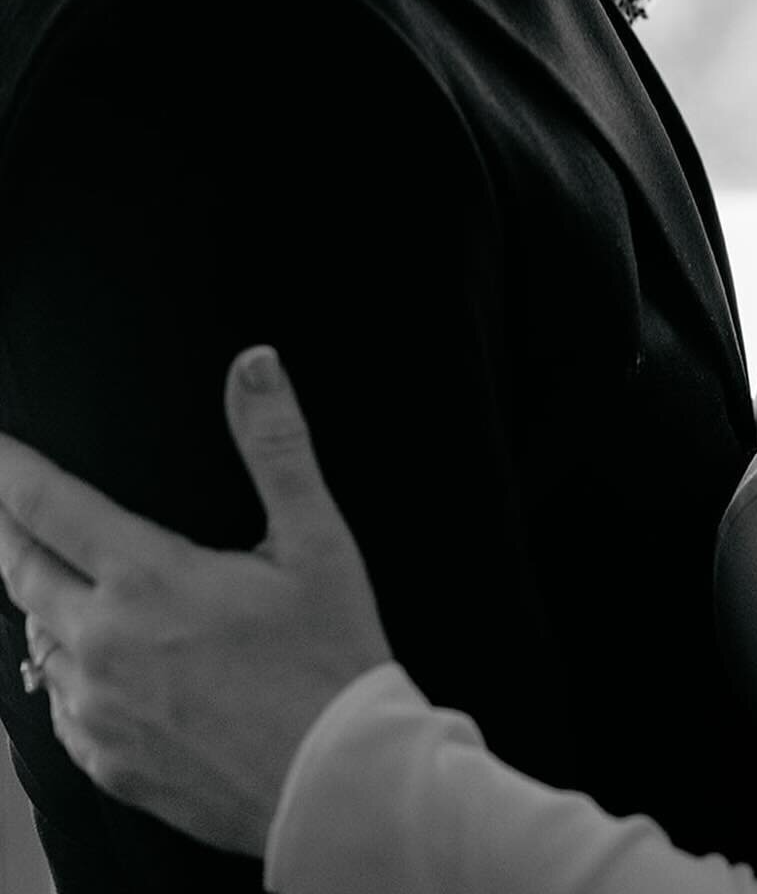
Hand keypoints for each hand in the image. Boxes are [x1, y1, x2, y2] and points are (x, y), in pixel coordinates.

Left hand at [0, 348, 391, 856]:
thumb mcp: (316, 539)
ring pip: (35, 640)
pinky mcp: (107, 762)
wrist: (336, 780)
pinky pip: (58, 705)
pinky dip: (62, 670)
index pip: (48, 506)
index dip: (9, 470)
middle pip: (20, 571)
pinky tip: (80, 662)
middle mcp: (104, 643)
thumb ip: (276, 444)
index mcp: (148, 580)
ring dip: (35, 602)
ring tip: (42, 577)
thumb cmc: (330, 657)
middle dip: (3, 529)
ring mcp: (99, 709)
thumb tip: (254, 364)